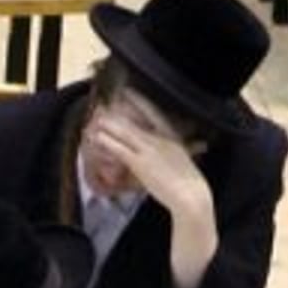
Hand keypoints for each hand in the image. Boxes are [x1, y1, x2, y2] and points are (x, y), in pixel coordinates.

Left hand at [92, 88, 209, 212]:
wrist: (191, 195)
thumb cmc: (189, 183)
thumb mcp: (185, 161)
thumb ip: (177, 153)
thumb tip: (188, 147)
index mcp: (172, 138)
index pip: (154, 114)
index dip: (141, 102)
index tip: (129, 91)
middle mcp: (160, 140)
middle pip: (135, 123)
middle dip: (119, 115)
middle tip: (104, 105)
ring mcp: (149, 151)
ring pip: (126, 134)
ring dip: (110, 126)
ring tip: (96, 119)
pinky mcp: (140, 163)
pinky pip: (120, 150)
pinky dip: (108, 142)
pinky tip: (98, 138)